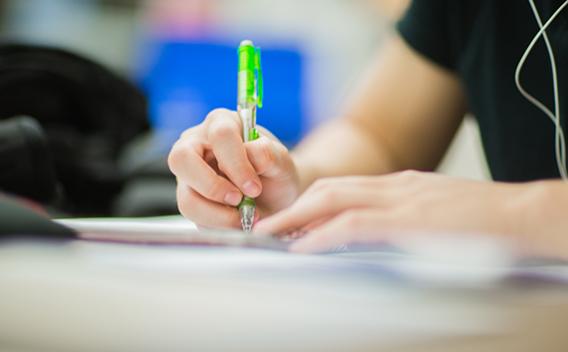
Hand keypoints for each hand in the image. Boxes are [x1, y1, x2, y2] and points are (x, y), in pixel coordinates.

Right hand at [168, 109, 299, 227]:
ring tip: (244, 217)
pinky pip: (193, 216)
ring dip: (218, 214)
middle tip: (238, 200)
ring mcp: (188, 173)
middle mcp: (196, 144)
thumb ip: (269, 154)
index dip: (236, 163)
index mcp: (222, 123)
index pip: (220, 135)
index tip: (255, 188)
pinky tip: (237, 221)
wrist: (276, 196)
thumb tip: (253, 153)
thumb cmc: (275, 172)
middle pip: (181, 158)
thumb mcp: (281, 161)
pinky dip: (217, 224)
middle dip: (212, 186)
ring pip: (186, 197)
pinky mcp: (188, 198)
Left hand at [254, 171, 524, 252]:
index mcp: (400, 185)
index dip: (311, 202)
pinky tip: (303, 248)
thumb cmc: (485, 220)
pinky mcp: (408, 220)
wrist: (523, 215)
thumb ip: (408, 218)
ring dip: (297, 219)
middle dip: (294, 208)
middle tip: (266, 226)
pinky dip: (322, 235)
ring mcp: (400, 200)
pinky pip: (352, 225)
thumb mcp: (438, 212)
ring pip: (333, 201)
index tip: (290, 219)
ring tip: (271, 236)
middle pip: (330, 189)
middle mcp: (394, 186)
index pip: (344, 188)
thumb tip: (381, 235)